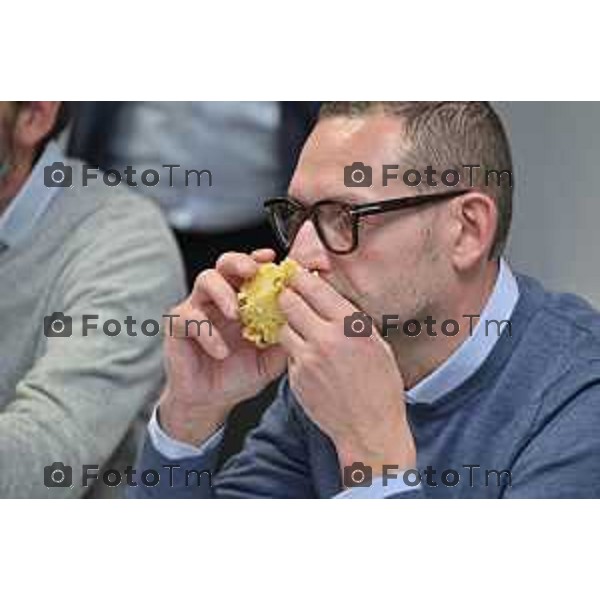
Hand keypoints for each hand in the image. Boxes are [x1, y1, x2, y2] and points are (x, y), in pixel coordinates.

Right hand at [159, 249, 287, 444]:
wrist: (212, 401)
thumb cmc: (239, 375)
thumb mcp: (270, 358)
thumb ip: (285, 338)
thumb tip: (305, 320)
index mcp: (243, 300)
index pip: (251, 270)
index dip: (260, 260)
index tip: (272, 259)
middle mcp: (220, 298)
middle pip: (225, 263)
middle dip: (239, 262)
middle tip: (252, 272)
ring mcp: (198, 308)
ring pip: (205, 280)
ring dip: (223, 292)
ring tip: (236, 313)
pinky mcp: (178, 326)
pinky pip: (189, 318)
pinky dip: (207, 333)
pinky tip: (221, 351)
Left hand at [277, 269, 415, 478]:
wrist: (369, 428)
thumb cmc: (380, 388)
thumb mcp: (376, 344)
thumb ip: (350, 319)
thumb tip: (330, 297)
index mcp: (349, 324)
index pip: (313, 287)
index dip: (300, 278)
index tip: (297, 275)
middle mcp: (326, 338)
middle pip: (289, 302)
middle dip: (287, 297)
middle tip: (289, 297)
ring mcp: (308, 359)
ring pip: (283, 327)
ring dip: (288, 325)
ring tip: (301, 331)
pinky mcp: (296, 378)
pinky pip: (288, 354)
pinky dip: (294, 351)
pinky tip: (309, 359)